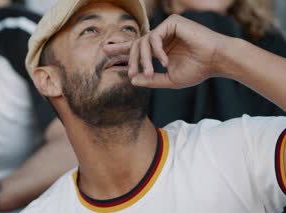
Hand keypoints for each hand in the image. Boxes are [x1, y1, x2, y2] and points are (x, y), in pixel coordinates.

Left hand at [104, 14, 228, 88]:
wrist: (216, 61)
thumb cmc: (197, 70)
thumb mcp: (169, 80)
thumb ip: (150, 80)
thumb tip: (131, 80)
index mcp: (160, 49)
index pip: (136, 48)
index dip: (121, 49)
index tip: (105, 51)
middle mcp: (161, 37)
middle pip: (136, 44)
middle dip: (129, 59)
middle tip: (130, 72)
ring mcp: (167, 28)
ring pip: (143, 42)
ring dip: (143, 59)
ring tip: (149, 72)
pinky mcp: (172, 22)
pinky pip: (154, 37)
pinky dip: (157, 51)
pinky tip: (165, 61)